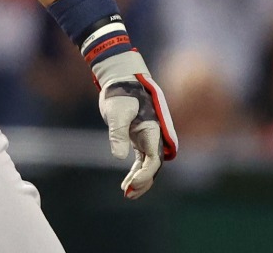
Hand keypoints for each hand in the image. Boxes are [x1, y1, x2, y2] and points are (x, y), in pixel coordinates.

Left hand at [98, 74, 177, 198]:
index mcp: (153, 129)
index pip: (154, 158)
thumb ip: (118, 133)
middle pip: (153, 165)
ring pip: (148, 165)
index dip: (146, 173)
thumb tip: (120, 157)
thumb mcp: (117, 112)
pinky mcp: (138, 139)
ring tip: (126, 193)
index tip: (133, 183)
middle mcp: (154, 136)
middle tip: (128, 193)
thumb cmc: (120, 93)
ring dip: (139, 180)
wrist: (121, 79)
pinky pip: (141, 160)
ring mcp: (147, 138)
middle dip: (143, 181)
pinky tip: (127, 183)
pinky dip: (135, 172)